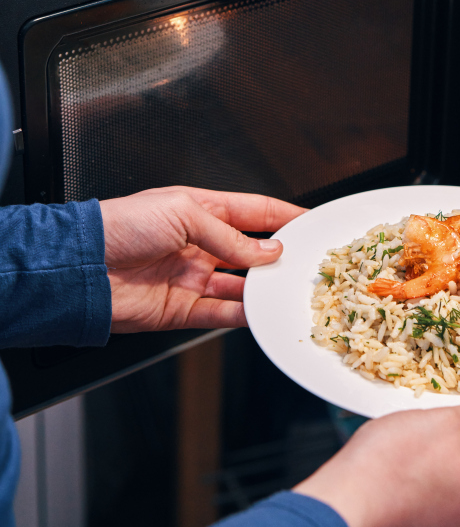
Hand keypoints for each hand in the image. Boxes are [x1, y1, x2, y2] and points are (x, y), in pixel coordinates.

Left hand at [99, 186, 304, 332]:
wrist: (81, 267)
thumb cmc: (120, 225)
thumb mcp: (183, 213)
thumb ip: (229, 236)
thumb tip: (267, 250)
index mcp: (201, 211)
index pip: (254, 212)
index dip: (284, 216)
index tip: (312, 222)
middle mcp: (200, 245)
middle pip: (252, 252)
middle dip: (279, 257)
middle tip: (306, 263)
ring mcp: (192, 278)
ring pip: (241, 286)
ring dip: (264, 288)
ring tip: (288, 289)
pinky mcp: (182, 310)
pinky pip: (221, 314)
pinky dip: (243, 315)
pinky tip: (260, 312)